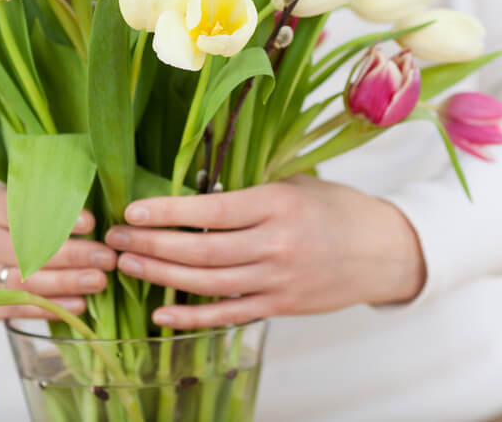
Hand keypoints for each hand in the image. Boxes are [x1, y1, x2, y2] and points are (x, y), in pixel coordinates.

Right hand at [0, 187, 115, 319]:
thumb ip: (38, 203)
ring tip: (100, 280)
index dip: (58, 219)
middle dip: (73, 255)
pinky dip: (52, 307)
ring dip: (68, 283)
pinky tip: (80, 304)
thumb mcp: (4, 198)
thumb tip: (93, 216)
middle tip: (107, 256)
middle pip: (28, 250)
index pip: (21, 211)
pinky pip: (19, 307)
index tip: (91, 223)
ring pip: (26, 282)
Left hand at [105, 175, 424, 329]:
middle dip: (152, 243)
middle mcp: (276, 245)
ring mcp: (278, 281)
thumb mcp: (296, 184)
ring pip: (208, 284)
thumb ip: (249, 190)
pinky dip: (191, 316)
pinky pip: (228, 315)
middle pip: (202, 251)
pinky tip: (160, 312)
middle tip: (115, 237)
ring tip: (127, 263)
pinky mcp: (279, 307)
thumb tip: (193, 192)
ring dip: (161, 275)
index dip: (168, 211)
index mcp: (278, 205)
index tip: (133, 208)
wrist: (385, 251)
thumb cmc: (337, 208)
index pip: (212, 211)